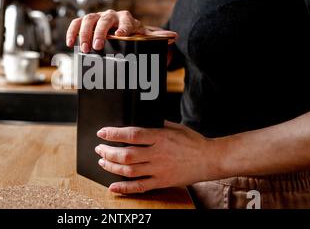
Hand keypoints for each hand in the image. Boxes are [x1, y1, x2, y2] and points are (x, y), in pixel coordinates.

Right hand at [66, 10, 177, 52]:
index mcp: (126, 18)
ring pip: (88, 20)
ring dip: (85, 33)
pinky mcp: (86, 22)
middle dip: (99, 32)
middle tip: (97, 46)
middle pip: (104, 19)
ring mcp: (97, 18)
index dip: (123, 27)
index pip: (125, 20)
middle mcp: (111, 15)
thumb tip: (173, 36)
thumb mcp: (145, 36)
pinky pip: (76, 23)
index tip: (121, 35)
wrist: (123, 30)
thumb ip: (157, 37)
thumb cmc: (133, 34)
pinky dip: (72, 31)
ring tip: (84, 48)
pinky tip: (70, 43)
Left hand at [95, 121, 216, 193]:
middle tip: (99, 149)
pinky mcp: (162, 182)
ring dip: (112, 167)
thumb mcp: (175, 127)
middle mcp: (157, 154)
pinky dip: (124, 188)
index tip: (102, 132)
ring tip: (103, 162)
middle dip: (108, 152)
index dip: (113, 134)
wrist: (210, 159)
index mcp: (160, 137)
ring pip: (129, 171)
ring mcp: (159, 170)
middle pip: (126, 155)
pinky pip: (140, 187)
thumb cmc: (193, 142)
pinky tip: (113, 186)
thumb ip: (157, 124)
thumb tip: (141, 121)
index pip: (131, 135)